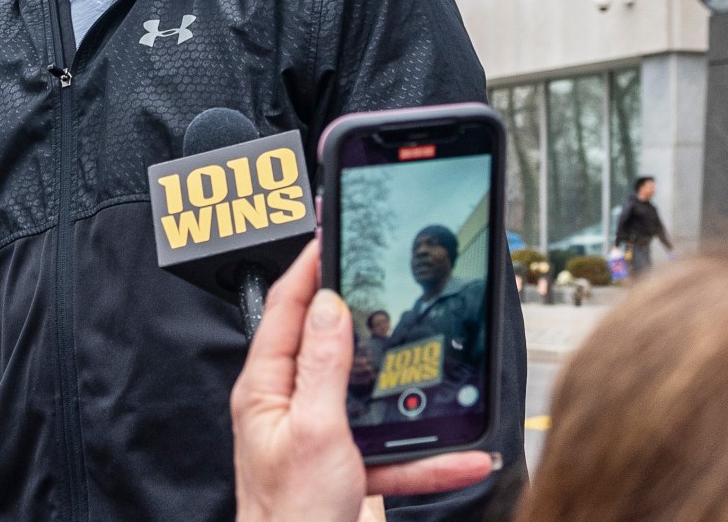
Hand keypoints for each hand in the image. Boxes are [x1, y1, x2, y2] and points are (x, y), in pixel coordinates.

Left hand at [231, 242, 496, 521]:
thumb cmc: (290, 515)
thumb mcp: (314, 430)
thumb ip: (323, 365)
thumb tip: (329, 305)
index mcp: (267, 388)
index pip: (287, 308)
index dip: (311, 268)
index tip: (333, 234)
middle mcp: (290, 405)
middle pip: (332, 344)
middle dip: (366, 316)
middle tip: (389, 280)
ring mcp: (320, 436)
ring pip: (372, 398)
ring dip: (409, 391)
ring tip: (435, 363)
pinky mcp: (347, 468)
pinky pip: (392, 452)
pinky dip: (427, 456)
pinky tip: (460, 456)